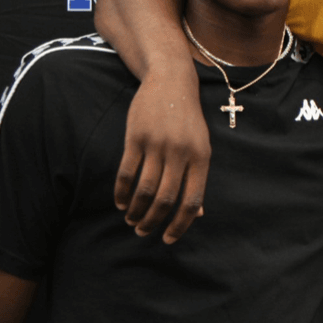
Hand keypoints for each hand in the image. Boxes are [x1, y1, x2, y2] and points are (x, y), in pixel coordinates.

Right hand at [114, 68, 209, 242]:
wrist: (171, 83)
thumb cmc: (188, 121)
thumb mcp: (201, 147)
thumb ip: (197, 179)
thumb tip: (197, 213)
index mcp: (202, 158)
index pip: (192, 200)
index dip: (180, 224)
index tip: (168, 239)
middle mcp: (181, 153)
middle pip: (165, 198)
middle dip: (153, 221)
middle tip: (143, 232)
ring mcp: (158, 145)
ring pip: (144, 188)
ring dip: (136, 210)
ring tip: (131, 220)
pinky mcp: (136, 137)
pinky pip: (127, 172)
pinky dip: (122, 192)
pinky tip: (121, 202)